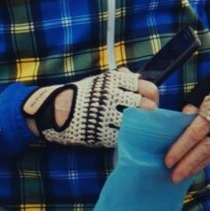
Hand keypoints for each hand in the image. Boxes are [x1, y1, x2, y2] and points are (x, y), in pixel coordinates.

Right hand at [23, 65, 157, 147]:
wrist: (57, 109)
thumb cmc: (82, 94)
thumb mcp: (100, 80)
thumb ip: (120, 78)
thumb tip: (137, 75)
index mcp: (115, 81)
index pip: (147, 87)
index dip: (152, 96)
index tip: (150, 101)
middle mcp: (114, 96)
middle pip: (147, 106)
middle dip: (150, 112)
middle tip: (147, 116)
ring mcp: (109, 115)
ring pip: (137, 121)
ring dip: (140, 124)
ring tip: (138, 125)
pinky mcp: (103, 133)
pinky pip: (122, 135)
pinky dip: (126, 134)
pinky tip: (125, 133)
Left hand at [164, 57, 209, 181]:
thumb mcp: (209, 83)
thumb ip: (195, 103)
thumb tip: (181, 121)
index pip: (197, 131)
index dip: (182, 147)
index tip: (168, 161)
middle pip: (208, 148)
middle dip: (189, 163)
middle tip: (174, 176)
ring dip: (200, 166)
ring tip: (183, 175)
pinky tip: (201, 166)